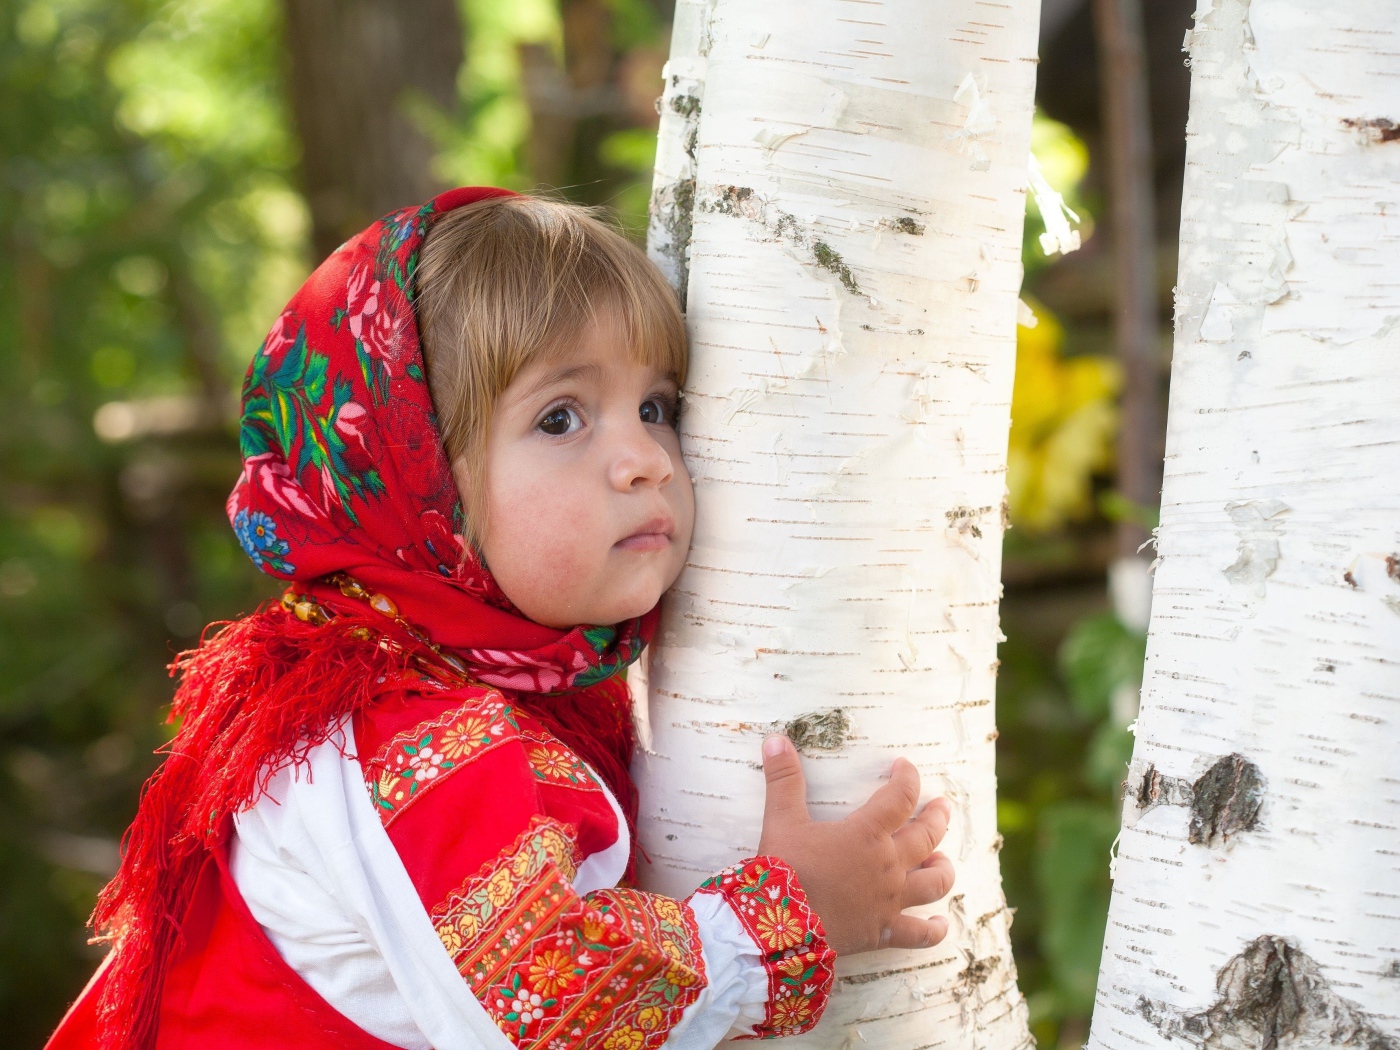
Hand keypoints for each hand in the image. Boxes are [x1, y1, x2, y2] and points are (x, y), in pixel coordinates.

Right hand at [755, 734, 954, 956]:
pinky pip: (920, 933)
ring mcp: (890, 900)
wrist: (780, 927)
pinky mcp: (883, 931)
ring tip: (942, 860)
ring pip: (933, 883)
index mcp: (867, 833)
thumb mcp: (781, 819)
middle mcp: (887, 864)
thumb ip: (783, 779)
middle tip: (942, 806)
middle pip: (926, 837)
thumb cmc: (783, 869)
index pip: (900, 797)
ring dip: (942, 869)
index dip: (907, 778)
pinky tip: (940, 924)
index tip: (905, 767)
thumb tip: (776, 738)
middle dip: (937, 818)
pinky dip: (934, 929)